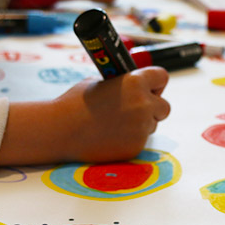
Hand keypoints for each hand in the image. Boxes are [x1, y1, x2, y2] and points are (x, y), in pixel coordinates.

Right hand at [0, 67, 169, 165]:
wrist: (60, 130)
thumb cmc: (75, 104)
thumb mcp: (100, 83)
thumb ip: (124, 85)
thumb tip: (135, 89)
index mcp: (135, 82)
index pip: (162, 77)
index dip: (155, 83)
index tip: (148, 88)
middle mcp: (143, 104)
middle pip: (164, 106)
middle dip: (153, 107)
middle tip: (134, 110)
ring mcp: (141, 128)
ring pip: (152, 125)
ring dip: (141, 124)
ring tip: (115, 124)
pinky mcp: (136, 147)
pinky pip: (140, 140)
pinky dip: (130, 139)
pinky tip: (110, 136)